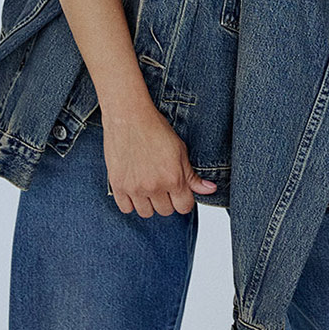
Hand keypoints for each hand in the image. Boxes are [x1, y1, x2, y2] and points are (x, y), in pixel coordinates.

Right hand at [100, 101, 217, 216]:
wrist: (128, 116)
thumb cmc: (154, 129)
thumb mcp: (180, 150)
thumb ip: (192, 175)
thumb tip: (210, 189)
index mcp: (173, 178)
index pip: (184, 207)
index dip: (183, 200)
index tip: (179, 193)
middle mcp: (155, 186)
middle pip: (165, 211)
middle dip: (167, 200)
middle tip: (162, 184)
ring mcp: (135, 188)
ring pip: (146, 213)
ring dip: (149, 203)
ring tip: (147, 185)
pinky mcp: (118, 185)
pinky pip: (126, 208)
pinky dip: (131, 202)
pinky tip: (134, 187)